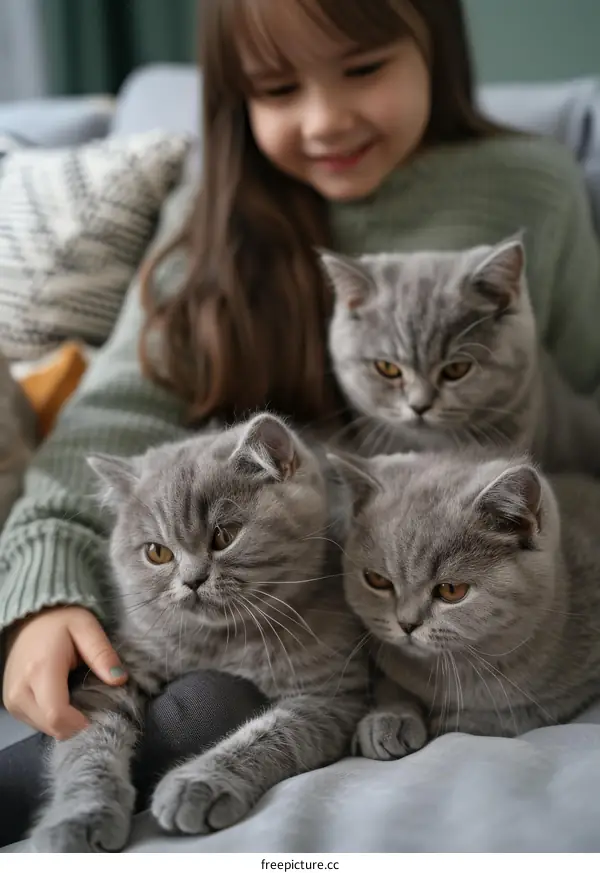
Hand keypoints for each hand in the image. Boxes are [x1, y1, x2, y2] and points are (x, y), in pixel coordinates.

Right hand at [2, 605, 126, 739]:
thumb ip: (102, 654)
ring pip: (45, 729)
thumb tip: (119, 679)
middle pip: (52, 727)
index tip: (98, 711)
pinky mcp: (11, 705)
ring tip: (75, 693)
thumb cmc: (61, 621)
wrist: (31, 618)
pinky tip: (62, 696)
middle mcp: (19, 690)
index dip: (81, 722)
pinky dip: (53, 717)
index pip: (57, 716)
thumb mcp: (87, 628)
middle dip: (76, 722)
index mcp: (40, 670)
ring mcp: (11, 700)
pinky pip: (37, 723)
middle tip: (91, 699)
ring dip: (65, 720)